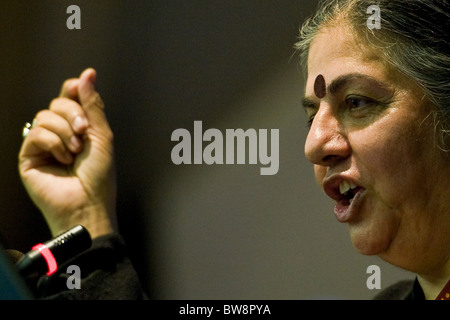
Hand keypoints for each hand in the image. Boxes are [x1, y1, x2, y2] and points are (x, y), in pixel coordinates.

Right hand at [18, 68, 116, 238]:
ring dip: (65, 132)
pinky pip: (36, 133)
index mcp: (78, 127)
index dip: (73, 89)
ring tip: (75, 152)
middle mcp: (60, 132)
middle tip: (83, 132)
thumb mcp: (102, 135)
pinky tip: (62, 159)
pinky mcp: (29, 155)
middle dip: (73, 114)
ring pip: (45, 116)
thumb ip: (93, 105)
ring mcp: (44, 144)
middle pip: (57, 103)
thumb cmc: (99, 175)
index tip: (80, 88)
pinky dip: (53, 143)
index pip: (69, 97)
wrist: (88, 202)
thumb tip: (88, 74)